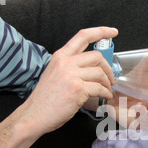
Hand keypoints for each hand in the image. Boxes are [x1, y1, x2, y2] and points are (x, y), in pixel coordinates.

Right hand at [0, 27, 117, 147]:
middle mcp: (66, 62)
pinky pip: (100, 88)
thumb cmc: (45, 99)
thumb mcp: (54, 74)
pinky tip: (105, 97)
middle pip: (97, 56)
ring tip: (107, 90)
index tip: (113, 32)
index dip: (101, 31)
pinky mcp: (78, 89)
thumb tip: (89, 68)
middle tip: (110, 78)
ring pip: (100, 73)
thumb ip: (70, 67)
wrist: (34, 115)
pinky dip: (106, 93)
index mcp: (60, 56)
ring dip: (107, 83)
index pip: (83, 36)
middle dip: (108, 67)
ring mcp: (72, 75)